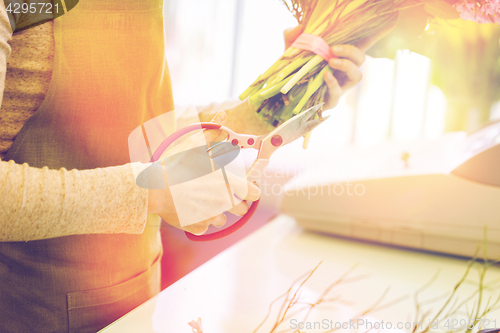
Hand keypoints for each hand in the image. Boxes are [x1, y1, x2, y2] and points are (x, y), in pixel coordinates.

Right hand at [147, 111, 260, 234]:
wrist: (154, 188)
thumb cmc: (175, 165)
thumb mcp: (194, 144)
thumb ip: (212, 134)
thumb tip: (223, 119)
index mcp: (228, 183)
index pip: (253, 192)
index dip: (251, 190)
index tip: (247, 187)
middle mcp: (222, 202)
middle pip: (242, 210)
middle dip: (237, 203)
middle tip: (224, 194)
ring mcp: (209, 217)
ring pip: (222, 220)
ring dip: (217, 212)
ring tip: (204, 201)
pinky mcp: (196, 227)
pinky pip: (204, 228)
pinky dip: (200, 222)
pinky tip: (191, 210)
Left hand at [283, 24, 392, 109]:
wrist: (285, 98)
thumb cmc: (293, 73)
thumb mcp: (291, 53)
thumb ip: (293, 39)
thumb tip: (297, 28)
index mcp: (339, 57)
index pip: (360, 44)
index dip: (375, 35)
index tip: (388, 24)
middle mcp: (343, 71)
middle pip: (361, 58)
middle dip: (352, 51)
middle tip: (334, 49)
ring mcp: (340, 86)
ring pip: (356, 75)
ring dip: (346, 66)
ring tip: (331, 61)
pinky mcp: (331, 100)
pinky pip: (338, 92)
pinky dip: (333, 83)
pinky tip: (325, 76)